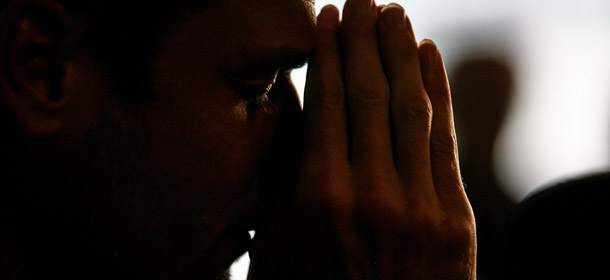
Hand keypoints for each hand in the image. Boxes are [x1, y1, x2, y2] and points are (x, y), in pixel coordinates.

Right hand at [249, 1, 475, 278]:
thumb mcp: (277, 242)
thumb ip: (284, 174)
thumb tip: (290, 109)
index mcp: (318, 197)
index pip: (326, 102)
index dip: (328, 54)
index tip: (327, 19)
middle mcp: (368, 192)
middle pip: (368, 94)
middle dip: (364, 39)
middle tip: (361, 0)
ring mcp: (418, 205)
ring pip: (409, 107)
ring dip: (402, 53)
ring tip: (395, 14)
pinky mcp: (455, 218)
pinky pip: (444, 140)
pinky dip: (439, 93)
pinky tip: (429, 58)